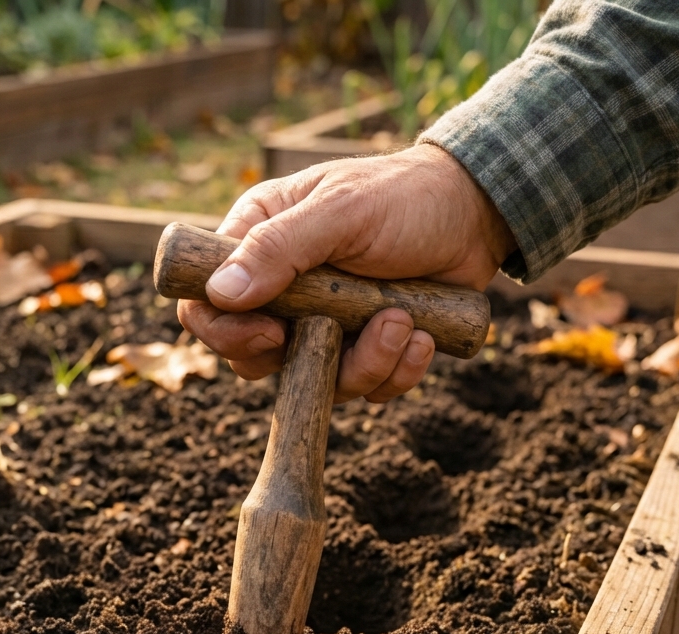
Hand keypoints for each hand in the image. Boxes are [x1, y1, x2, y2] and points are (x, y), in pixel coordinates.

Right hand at [178, 142, 514, 402]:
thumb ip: (278, 248)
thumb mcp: (340, 212)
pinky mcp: (361, 350)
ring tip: (401, 321)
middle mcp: (282, 292)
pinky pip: (363, 390)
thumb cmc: (402, 198)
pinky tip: (423, 337)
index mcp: (258, 244)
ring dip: (364, 364)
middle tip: (339, 330)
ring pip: (312, 382)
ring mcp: (321, 326)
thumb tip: (220, 292)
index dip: (223, 331)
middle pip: (251, 357)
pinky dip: (396, 372)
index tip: (270, 332)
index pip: (204, 304)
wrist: (474, 217)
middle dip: (300, 358)